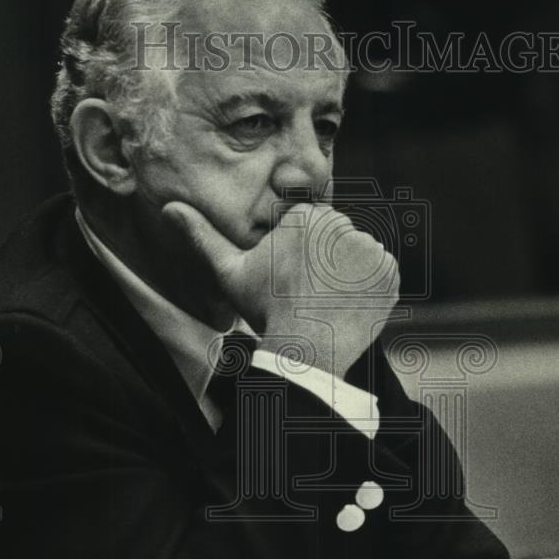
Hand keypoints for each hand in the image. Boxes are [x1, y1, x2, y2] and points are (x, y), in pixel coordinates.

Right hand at [162, 201, 399, 378]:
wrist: (305, 349)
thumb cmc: (265, 309)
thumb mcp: (229, 272)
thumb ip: (203, 237)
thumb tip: (169, 208)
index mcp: (305, 216)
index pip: (308, 230)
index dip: (297, 258)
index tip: (290, 282)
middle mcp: (342, 224)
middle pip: (333, 240)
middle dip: (323, 263)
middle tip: (308, 295)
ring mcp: (369, 248)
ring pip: (356, 257)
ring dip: (346, 275)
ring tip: (327, 302)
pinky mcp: (389, 272)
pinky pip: (379, 273)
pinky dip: (368, 288)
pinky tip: (346, 305)